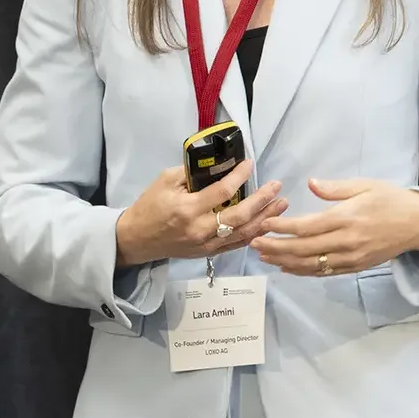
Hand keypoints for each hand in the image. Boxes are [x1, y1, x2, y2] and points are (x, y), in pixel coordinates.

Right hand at [114, 160, 287, 268]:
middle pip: (239, 216)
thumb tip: (216, 166)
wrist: (137, 239)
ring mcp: (206, 244)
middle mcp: (200, 229)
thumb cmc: (149, 207)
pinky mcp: (208, 253)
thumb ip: (191, 173)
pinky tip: (266, 223)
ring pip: (243, 233)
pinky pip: (235, 244)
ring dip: (265, 218)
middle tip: (277, 187)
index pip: (221, 192)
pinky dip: (253, 234)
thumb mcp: (164, 181)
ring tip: (282, 204)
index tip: (250, 164)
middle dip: (262, 201)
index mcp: (188, 209)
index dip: (239, 176)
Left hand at [251, 178, 418, 278]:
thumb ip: (335, 188)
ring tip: (264, 256)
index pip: (307, 226)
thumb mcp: (365, 185)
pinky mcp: (355, 267)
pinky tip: (287, 267)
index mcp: (346, 218)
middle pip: (303, 249)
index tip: (264, 224)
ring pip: (311, 265)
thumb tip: (310, 183)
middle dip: (276, 247)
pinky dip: (303, 271)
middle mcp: (346, 241)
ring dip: (285, 262)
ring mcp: (350, 257)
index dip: (283, 227)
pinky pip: (324, 272)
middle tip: (254, 244)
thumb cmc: (390, 200)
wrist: (418, 224)